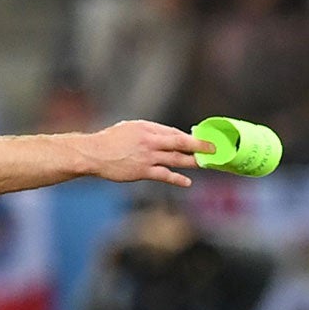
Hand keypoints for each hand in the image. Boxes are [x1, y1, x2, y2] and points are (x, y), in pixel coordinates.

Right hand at [85, 121, 203, 185]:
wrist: (94, 153)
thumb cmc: (110, 140)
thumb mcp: (130, 128)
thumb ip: (149, 131)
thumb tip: (168, 136)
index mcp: (147, 128)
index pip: (174, 132)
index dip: (189, 137)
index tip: (201, 141)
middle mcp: (150, 140)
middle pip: (180, 142)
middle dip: (200, 146)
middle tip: (213, 149)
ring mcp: (148, 156)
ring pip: (176, 159)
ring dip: (193, 162)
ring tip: (205, 164)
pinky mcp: (143, 171)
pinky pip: (165, 175)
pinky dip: (177, 179)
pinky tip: (187, 181)